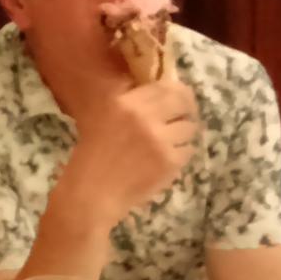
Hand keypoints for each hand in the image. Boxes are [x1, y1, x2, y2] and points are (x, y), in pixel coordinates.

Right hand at [62, 79, 198, 228]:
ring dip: (182, 134)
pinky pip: (188, 150)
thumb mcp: (101, 116)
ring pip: (189, 127)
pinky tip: (164, 161)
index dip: (177, 91)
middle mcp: (143, 116)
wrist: (92, 193)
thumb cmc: (92, 155)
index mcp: (124, 102)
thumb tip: (158, 87)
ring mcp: (159, 139)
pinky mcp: (169, 161)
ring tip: (169, 143)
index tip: (178, 97)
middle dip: (187, 108)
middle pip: (182, 102)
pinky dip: (179, 155)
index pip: (164, 86)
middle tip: (183, 116)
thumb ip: (127, 99)